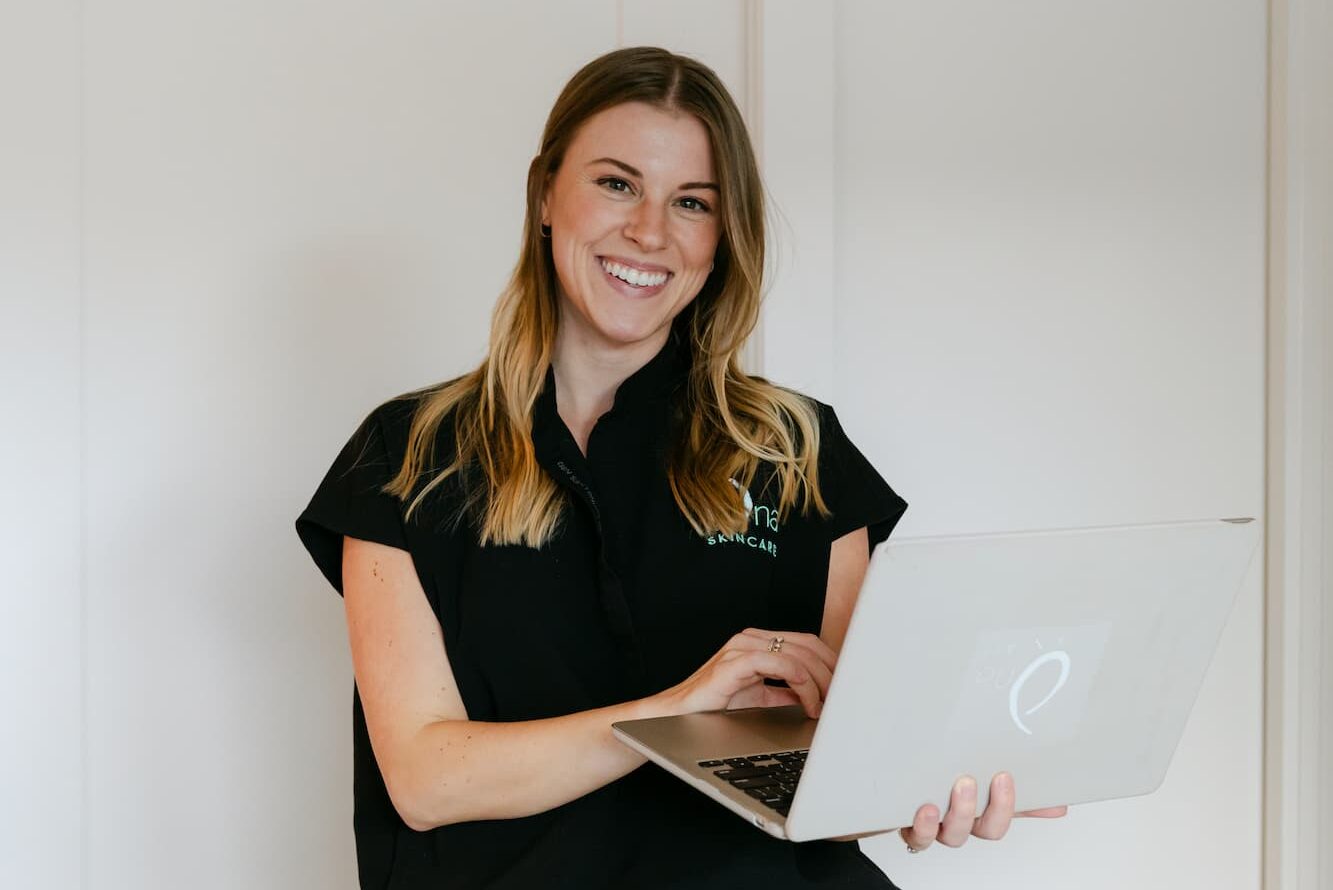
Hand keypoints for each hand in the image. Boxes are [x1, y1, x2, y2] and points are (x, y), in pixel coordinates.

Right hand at [659, 628, 835, 718]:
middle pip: (808, 645)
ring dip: (821, 681)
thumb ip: (785, 694)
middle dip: (832, 672)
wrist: (677, 715)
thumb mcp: (759, 698)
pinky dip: (802, 684)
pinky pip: (780, 664)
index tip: (846, 686)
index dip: (831, 662)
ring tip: (827, 705)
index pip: (807, 642)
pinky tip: (808, 704)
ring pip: (799, 654)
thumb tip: (818, 699)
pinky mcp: (735, 662)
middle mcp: (752, 639)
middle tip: (843, 698)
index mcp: (758, 643)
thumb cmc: (712, 706)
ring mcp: (743, 648)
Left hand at [898, 773, 1067, 851]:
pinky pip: (919, 838)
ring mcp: (932, 824)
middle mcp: (956, 820)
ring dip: (963, 812)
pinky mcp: (904, 824)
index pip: (1007, 811)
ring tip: (962, 785)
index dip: (1019, 803)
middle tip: (998, 777)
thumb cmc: (922, 777)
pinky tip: (927, 808)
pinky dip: (925, 826)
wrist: (868, 786)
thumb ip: (1001, 779)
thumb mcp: (964, 771)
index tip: (1018, 776)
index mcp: (975, 806)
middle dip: (997, 807)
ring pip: (954, 835)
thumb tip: (1053, 797)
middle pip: (987, 829)